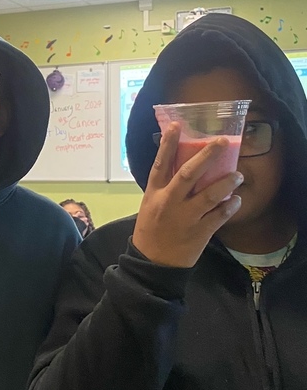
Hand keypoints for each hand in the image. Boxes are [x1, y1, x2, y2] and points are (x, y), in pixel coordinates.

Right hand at [132, 124, 243, 267]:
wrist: (152, 263)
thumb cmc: (151, 230)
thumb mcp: (151, 205)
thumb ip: (165, 187)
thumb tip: (182, 165)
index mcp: (155, 193)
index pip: (161, 164)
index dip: (168, 144)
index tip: (177, 126)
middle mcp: (169, 202)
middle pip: (188, 173)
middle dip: (207, 156)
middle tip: (222, 142)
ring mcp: (186, 217)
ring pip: (210, 195)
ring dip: (227, 182)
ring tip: (238, 175)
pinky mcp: (199, 232)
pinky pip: (220, 216)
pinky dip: (231, 206)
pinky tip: (237, 200)